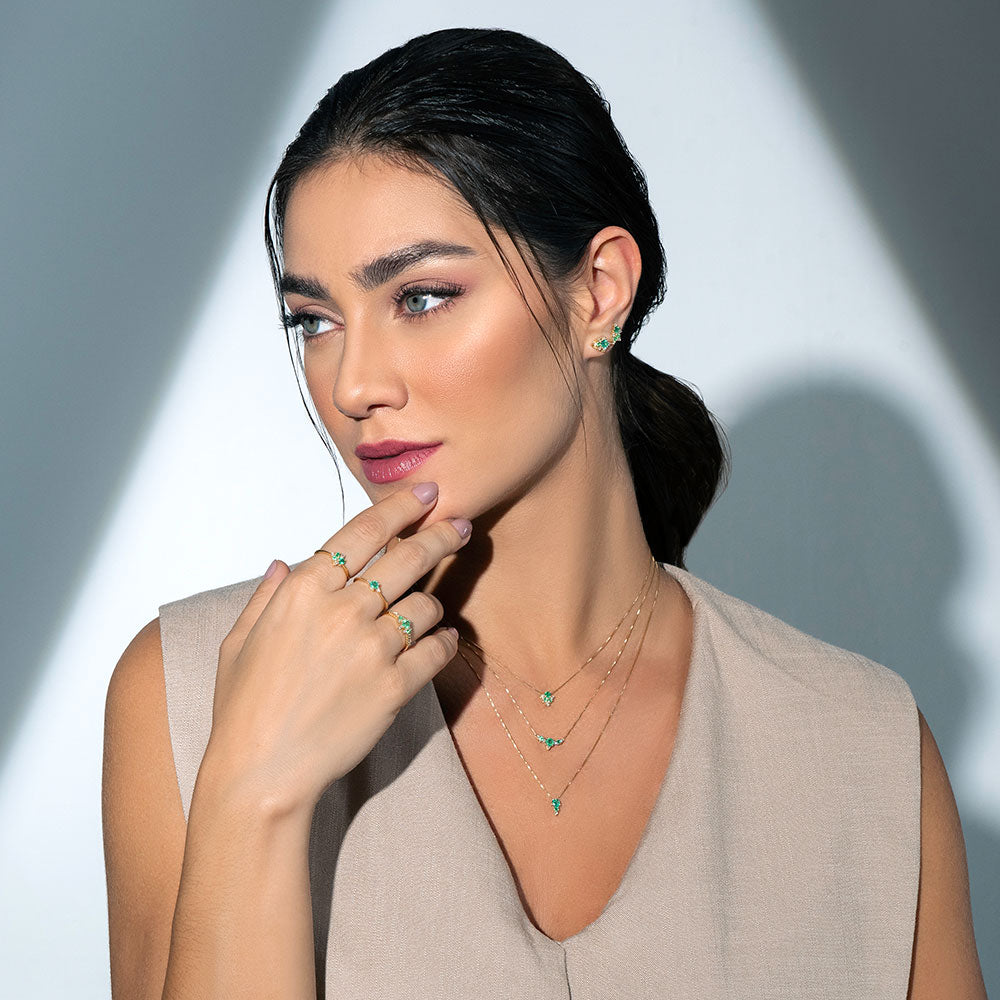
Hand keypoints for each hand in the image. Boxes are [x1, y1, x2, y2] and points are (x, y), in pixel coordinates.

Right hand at [202, 482, 470, 817]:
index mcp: (304, 590)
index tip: (424, 494)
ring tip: (430, 610)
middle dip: (441, 535)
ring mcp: (372, 647)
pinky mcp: (395, 686)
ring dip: (434, 603)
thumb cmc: (244, 708)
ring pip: (427, 605)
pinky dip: (444, 643)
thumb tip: (285, 564)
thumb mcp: (241, 641)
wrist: (261, 773)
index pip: (363, 531)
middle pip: (408, 557)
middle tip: (460, 526)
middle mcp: (342, 610)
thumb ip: (268, 596)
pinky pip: (437, 651)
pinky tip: (441, 643)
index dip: (399, 507)